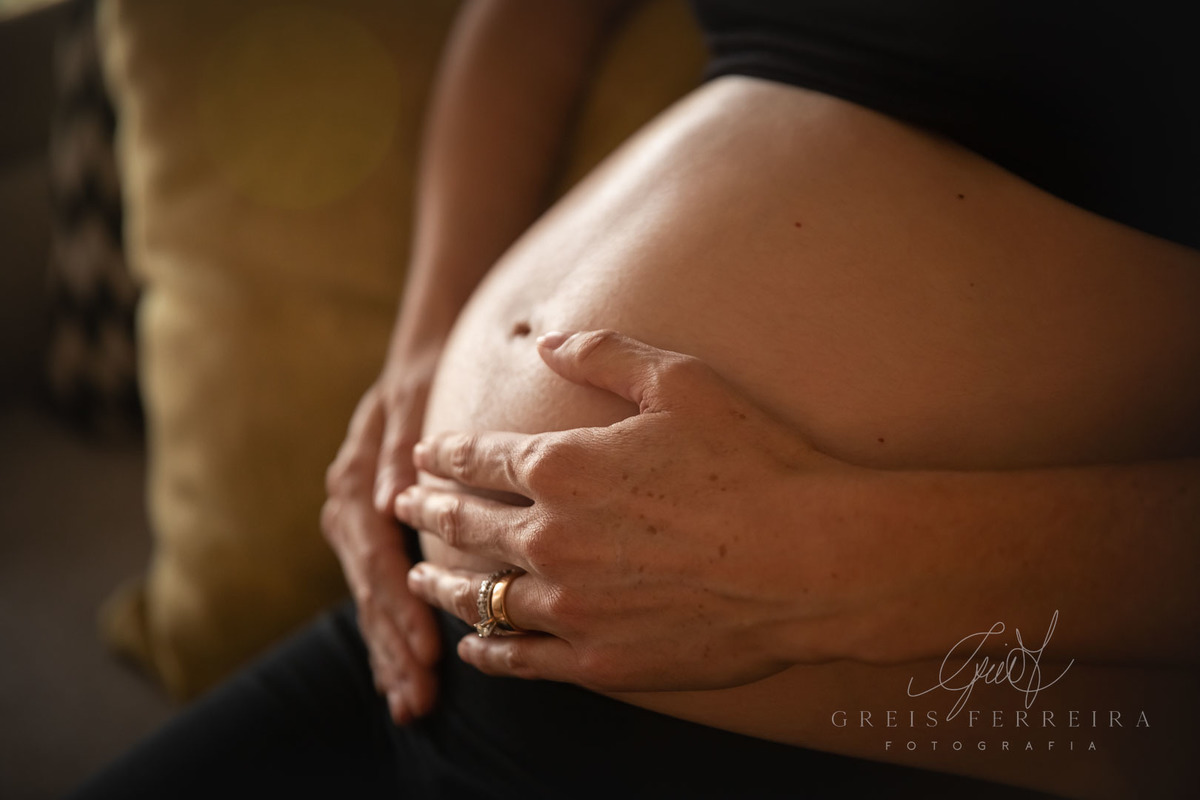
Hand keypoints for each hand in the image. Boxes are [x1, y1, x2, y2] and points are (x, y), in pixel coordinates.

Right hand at [322, 382, 439, 722]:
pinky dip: (386, 632)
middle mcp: (347, 511)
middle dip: (394, 649)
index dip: (400, 607)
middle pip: (370, 592)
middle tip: (419, 699)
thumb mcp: (411, 397)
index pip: (377, 559)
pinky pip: (376, 591)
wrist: (414, 358)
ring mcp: (354, 528)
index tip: (427, 648)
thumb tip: (389, 501)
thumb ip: (400, 448)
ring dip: (389, 653)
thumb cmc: (421, 375)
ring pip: (371, 600)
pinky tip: (396, 673)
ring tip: (411, 702)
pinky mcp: (369, 537)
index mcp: (354, 484)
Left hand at [398, 330, 867, 692]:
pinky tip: (475, 647)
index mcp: (563, 466)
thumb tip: (543, 341)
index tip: (425, 455)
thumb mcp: (679, 382)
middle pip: (466, 525)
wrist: (813, 558)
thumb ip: (602, 354)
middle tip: (402, 508)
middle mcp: (551, 536)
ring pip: (481, 597)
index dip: (444, 455)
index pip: (479, 458)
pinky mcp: (599, 659)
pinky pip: (521, 660)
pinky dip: (489, 652)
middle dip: (427, 512)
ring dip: (444, 586)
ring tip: (420, 580)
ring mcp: (571, 603)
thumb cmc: (754, 461)